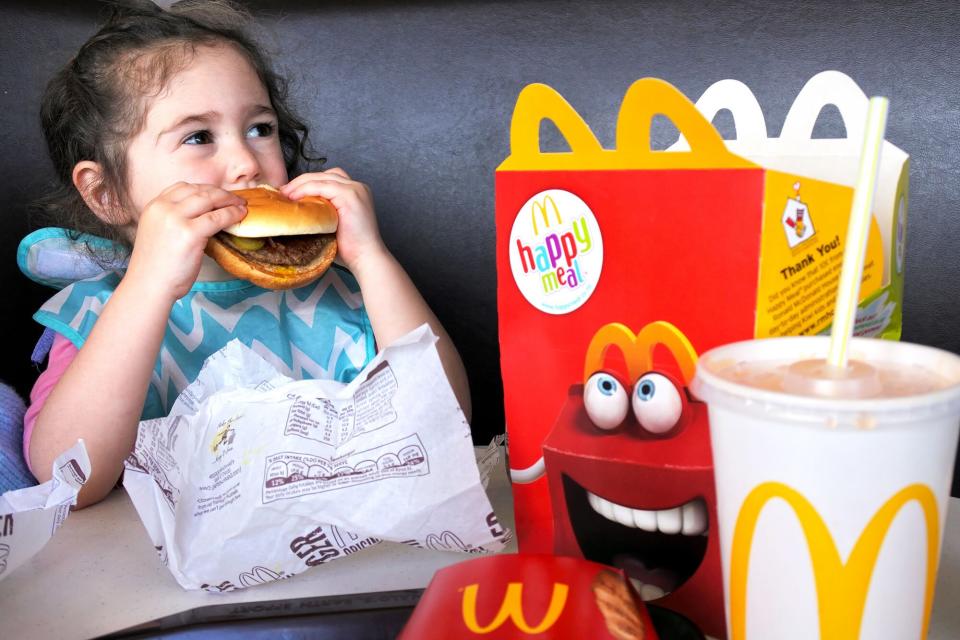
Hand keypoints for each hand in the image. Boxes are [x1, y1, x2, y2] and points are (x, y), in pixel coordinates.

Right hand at [125, 182, 246, 300]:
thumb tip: (201, 216)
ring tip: (241, 205)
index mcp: (153, 206)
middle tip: (235, 198)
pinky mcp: (190, 232)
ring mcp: (176, 219)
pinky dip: (232, 214)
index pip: (182, 187)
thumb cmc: (156, 267)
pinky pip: (217, 218)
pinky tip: (240, 216)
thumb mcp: (159, 233)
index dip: (203, 189)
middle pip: (198, 191)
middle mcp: (163, 208)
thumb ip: (174, 221)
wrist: (149, 286)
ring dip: (229, 200)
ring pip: (209, 200)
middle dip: (220, 193)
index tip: (217, 194)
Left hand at [280, 168, 385, 273]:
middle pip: (323, 175)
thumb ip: (321, 213)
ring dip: (300, 184)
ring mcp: (355, 189)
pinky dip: (305, 190)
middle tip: (282, 192)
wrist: (366, 258)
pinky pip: (321, 186)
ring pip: (320, 178)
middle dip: (300, 181)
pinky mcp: (350, 195)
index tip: (288, 194)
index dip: (306, 183)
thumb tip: (296, 211)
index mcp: (354, 193)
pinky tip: (294, 198)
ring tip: (285, 195)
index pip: (327, 179)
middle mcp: (357, 187)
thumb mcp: (333, 224)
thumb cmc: (350, 249)